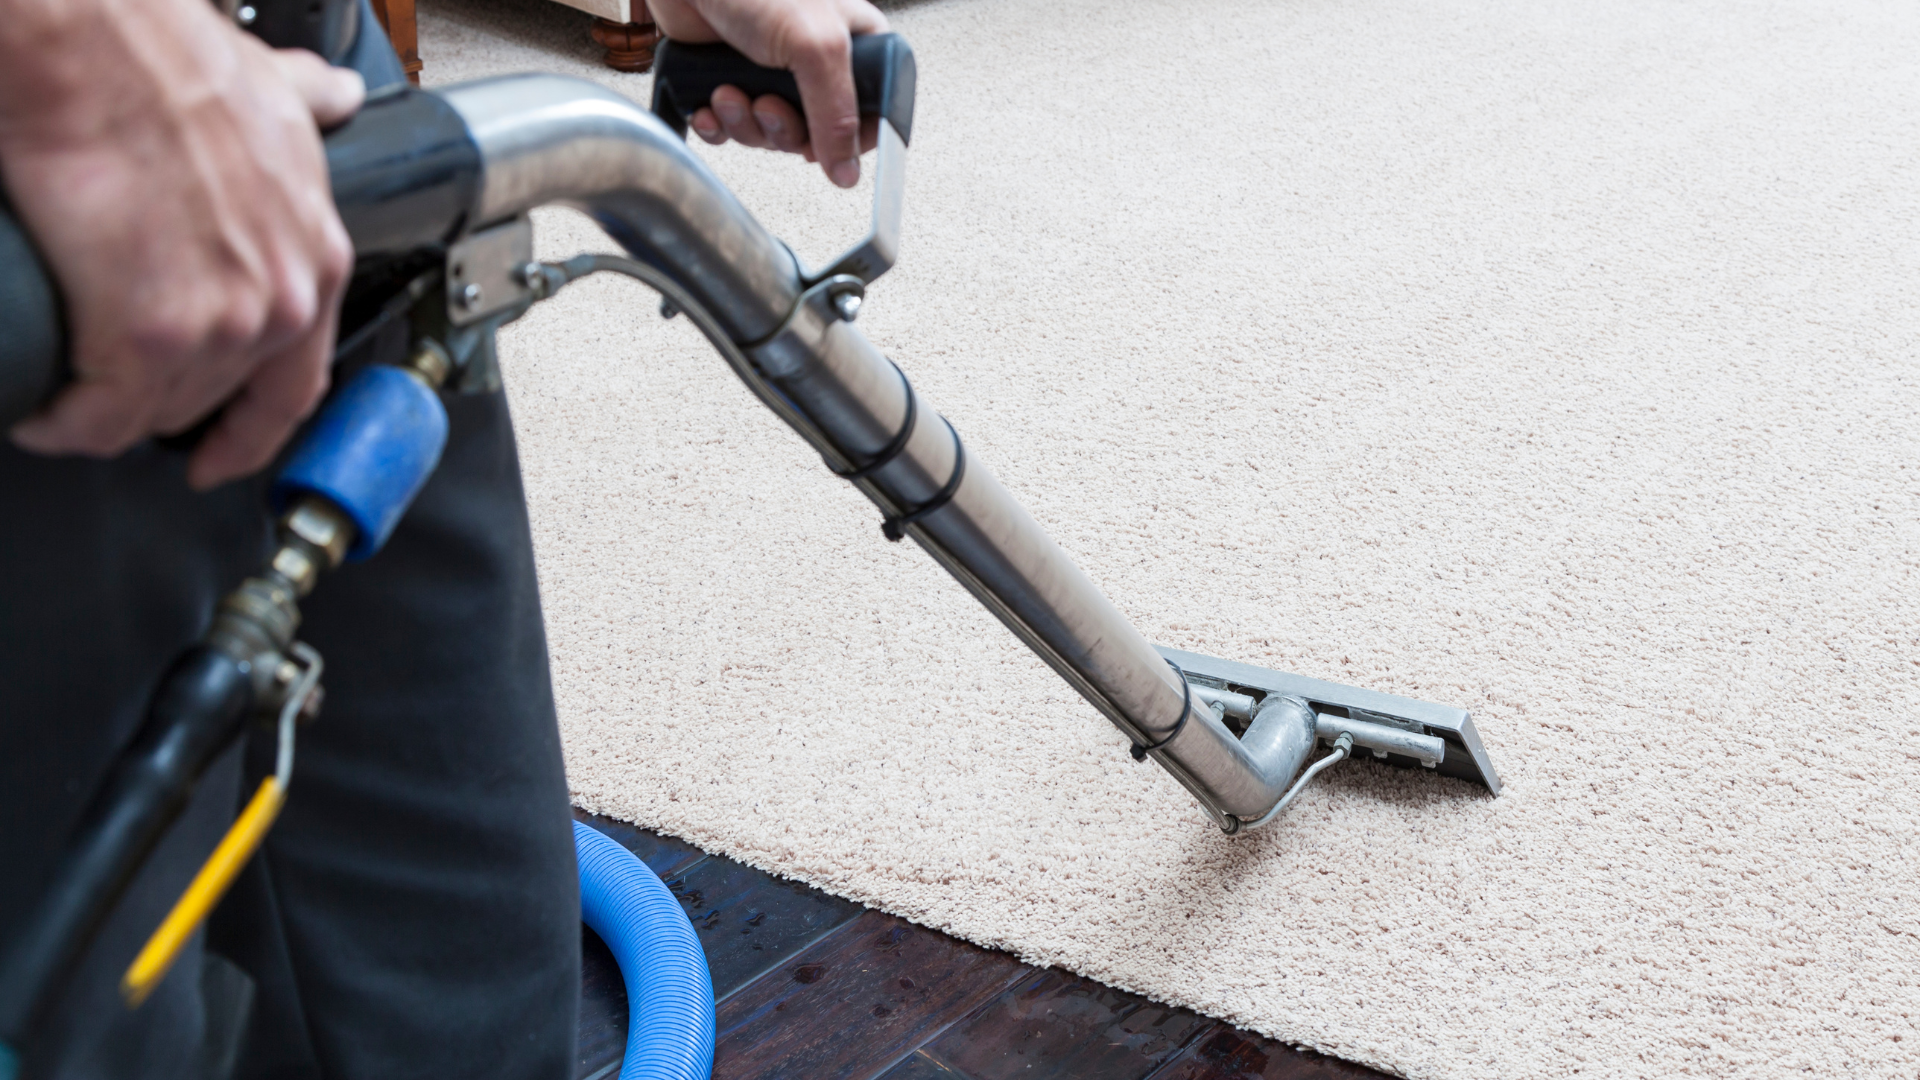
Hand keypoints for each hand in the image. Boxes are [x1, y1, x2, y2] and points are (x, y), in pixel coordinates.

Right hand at [0, 0, 362, 488]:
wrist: (95, 50)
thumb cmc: (165, 64)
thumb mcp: (271, 91)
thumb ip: (306, 104)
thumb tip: (331, 94)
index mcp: (314, 259)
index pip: (296, 385)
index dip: (253, 432)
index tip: (222, 455)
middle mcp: (279, 303)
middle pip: (214, 401)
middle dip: (156, 402)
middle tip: (110, 390)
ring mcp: (219, 328)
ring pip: (154, 412)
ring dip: (105, 413)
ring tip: (67, 392)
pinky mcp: (146, 338)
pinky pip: (98, 418)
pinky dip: (64, 423)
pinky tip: (44, 410)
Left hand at [647, 0, 887, 188]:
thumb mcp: (817, 47)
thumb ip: (837, 114)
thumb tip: (847, 169)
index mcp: (855, 46)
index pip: (870, 114)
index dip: (847, 140)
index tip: (826, 146)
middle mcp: (816, 62)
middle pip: (814, 134)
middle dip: (782, 129)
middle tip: (766, 105)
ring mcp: (772, 73)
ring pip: (770, 134)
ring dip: (745, 124)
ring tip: (729, 92)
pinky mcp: (732, 80)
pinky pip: (732, 129)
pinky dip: (719, 125)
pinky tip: (710, 103)